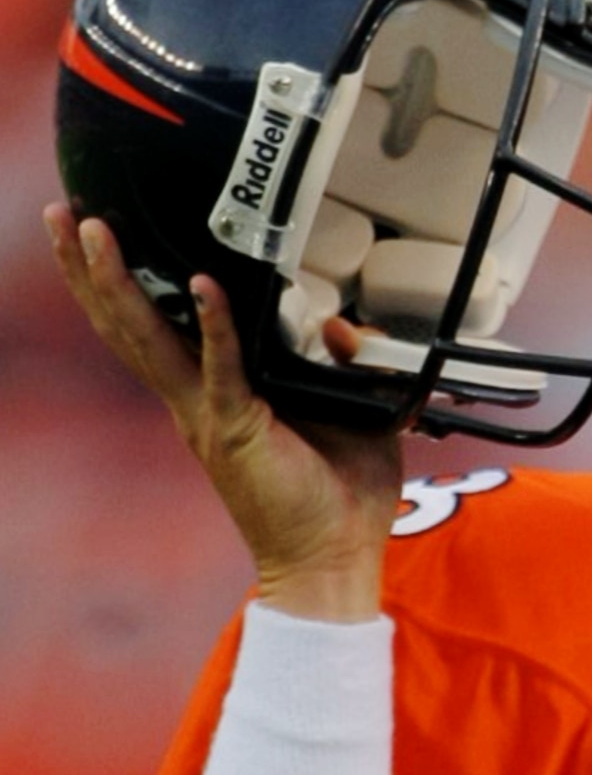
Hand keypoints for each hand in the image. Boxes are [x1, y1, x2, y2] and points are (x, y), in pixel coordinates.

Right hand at [43, 206, 403, 613]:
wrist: (336, 562)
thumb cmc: (340, 497)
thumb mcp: (345, 413)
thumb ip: (343, 364)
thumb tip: (345, 325)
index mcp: (211, 394)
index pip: (155, 327)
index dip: (123, 281)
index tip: (102, 230)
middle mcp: (194, 402)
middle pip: (126, 325)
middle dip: (90, 269)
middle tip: (63, 212)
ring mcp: (209, 416)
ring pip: (148, 340)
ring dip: (120, 283)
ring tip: (95, 231)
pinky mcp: (237, 432)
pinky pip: (221, 371)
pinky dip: (214, 327)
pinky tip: (203, 288)